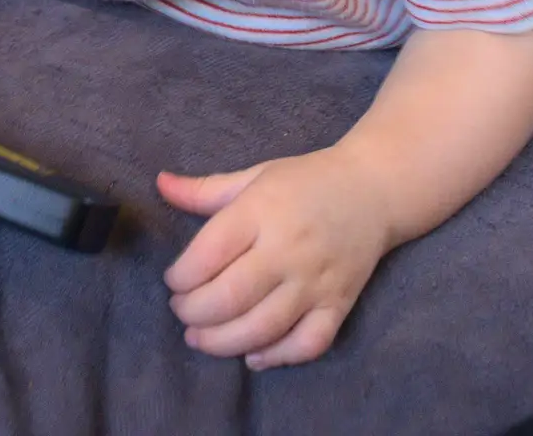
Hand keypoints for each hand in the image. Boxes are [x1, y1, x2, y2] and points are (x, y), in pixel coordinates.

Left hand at [159, 147, 389, 369]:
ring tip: (201, 339)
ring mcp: (315, 280)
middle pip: (231, 296)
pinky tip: (253, 355)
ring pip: (264, 327)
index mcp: (262, 210)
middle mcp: (287, 248)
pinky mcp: (339, 304)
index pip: (209, 253)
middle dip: (195, 313)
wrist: (372, 189)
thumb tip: (160, 184)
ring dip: (223, 342)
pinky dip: (278, 357)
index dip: (181, 276)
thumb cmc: (305, 180)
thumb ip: (204, 189)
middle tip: (182, 312)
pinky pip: (308, 343)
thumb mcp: (254, 175)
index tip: (172, 280)